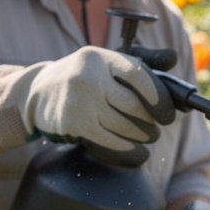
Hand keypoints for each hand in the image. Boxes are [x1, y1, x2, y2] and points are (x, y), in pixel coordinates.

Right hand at [0, 47, 174, 165]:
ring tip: (147, 136)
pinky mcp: (74, 123)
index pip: (139, 74)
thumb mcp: (104, 62)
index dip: (159, 97)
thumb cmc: (80, 77)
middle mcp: (89, 76)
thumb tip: (173, 59)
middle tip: (157, 127)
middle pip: (134, 105)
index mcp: (101, 58)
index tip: (167, 112)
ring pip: (125, 126)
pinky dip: (128, 150)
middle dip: (151, 121)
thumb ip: (140, 61)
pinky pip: (110, 141)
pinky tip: (137, 152)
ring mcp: (80, 101)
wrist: (35, 92)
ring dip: (142, 136)